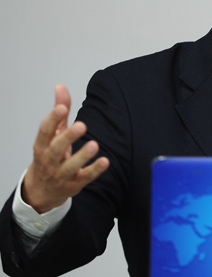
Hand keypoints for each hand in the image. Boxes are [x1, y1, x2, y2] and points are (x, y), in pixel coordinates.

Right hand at [22, 85, 109, 213]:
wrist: (42, 190)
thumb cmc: (49, 156)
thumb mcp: (51, 135)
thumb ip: (59, 112)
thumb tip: (60, 87)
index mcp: (42, 145)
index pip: (44, 131)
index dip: (52, 119)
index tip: (61, 108)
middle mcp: (49, 160)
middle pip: (56, 148)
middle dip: (68, 137)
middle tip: (81, 125)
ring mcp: (61, 174)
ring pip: (70, 165)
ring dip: (82, 156)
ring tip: (94, 144)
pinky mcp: (74, 184)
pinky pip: (85, 177)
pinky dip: (94, 170)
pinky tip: (105, 161)